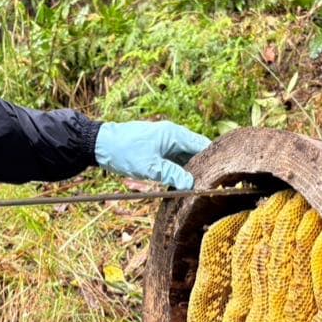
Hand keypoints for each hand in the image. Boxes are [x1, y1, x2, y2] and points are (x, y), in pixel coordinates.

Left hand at [94, 121, 210, 189]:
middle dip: (202, 168)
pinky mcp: (158, 150)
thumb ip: (173, 175)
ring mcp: (165, 142)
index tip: (221, 175)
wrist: (101, 145)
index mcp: (174, 134)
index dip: (213, 160)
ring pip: (185, 157)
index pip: (203, 145)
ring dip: (190, 171)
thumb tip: (191, 185)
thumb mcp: (151, 167)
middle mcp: (173, 136)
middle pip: (196, 152)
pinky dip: (178, 171)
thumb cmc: (125, 152)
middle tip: (210, 185)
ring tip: (198, 187)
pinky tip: (181, 184)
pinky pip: (174, 160)